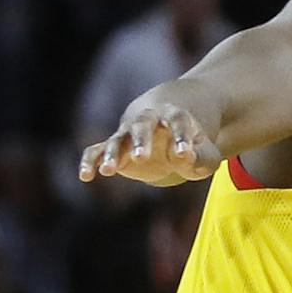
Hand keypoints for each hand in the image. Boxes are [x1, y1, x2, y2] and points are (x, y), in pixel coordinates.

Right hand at [79, 104, 220, 186]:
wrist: (168, 130)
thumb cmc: (192, 145)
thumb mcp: (205, 153)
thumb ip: (202, 157)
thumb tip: (186, 158)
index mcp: (174, 116)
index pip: (178, 122)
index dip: (181, 136)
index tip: (184, 154)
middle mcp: (147, 120)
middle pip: (141, 126)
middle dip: (140, 140)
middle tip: (141, 157)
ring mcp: (128, 133)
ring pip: (117, 139)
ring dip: (112, 154)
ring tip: (109, 171)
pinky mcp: (115, 149)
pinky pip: (96, 151)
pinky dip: (90, 161)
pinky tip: (86, 176)